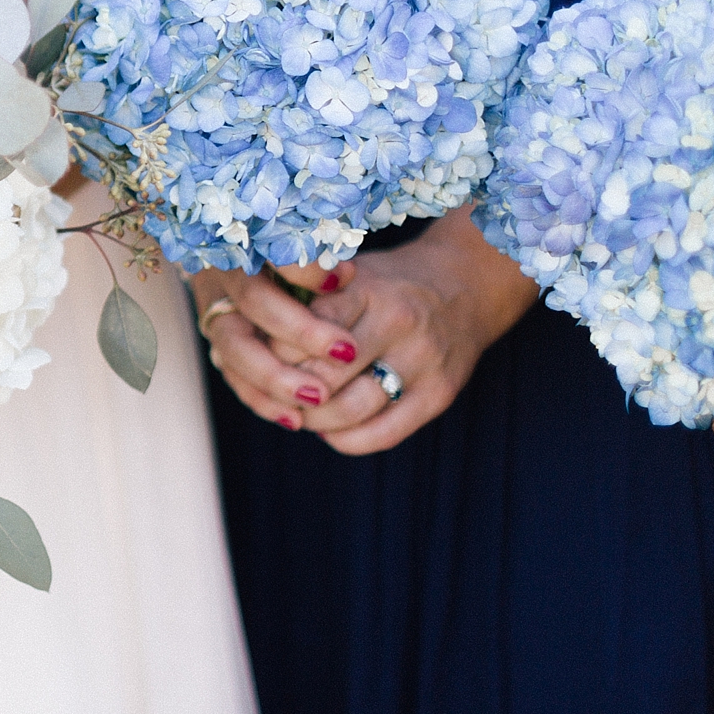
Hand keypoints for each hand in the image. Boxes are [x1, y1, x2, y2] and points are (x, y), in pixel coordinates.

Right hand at [193, 259, 362, 433]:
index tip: (345, 279)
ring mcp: (216, 310)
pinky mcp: (219, 343)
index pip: (272, 251)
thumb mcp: (308, 245)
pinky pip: (234, 376)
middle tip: (346, 352)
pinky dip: (262, 399)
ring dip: (276, 376)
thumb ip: (321, 260)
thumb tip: (345, 275)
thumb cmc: (296, 251)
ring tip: (318, 397)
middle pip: (253, 300)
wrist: (253, 260)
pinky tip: (294, 418)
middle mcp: (225, 274)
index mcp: (248, 241)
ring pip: (234, 347)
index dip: (306, 268)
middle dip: (299, 330)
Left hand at [196, 208, 541, 452]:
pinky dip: (346, 440)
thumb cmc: (387, 283)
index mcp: (367, 289)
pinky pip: (382, 433)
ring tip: (300, 413)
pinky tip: (331, 431)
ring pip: (349, 410)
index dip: (272, 351)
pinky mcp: (438, 394)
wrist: (465, 284)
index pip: (302, 331)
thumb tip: (247, 339)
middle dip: (289, 390)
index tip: (260, 354)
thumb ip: (304, 300)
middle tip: (274, 391)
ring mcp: (422, 361)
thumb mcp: (347, 273)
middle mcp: (398, 323)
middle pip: (322, 375)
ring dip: (314, 421)